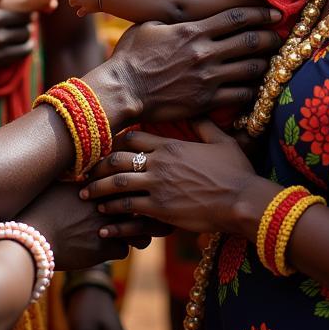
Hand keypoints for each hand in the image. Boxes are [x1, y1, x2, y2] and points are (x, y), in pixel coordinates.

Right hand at [0, 0, 33, 78]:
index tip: (26, 11)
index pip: (24, 16)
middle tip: (22, 23)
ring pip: (25, 48)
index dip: (28, 13)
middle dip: (26, 26)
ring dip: (25, 41)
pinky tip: (12, 46)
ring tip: (19, 36)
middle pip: (26, 32)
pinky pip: (15, 59)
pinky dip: (18, 52)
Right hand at [19, 182, 154, 270]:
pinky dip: (120, 250)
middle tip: (150, 210)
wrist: (30, 238)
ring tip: (141, 233)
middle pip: (140, 201)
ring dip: (141, 232)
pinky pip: (125, 250)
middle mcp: (106, 202)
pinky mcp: (104, 249)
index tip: (139, 187)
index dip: (136, 184)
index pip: (128, 179)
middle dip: (147, 206)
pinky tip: (114, 249)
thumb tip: (82, 172)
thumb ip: (77, 180)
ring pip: (141, 229)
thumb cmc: (38, 210)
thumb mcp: (57, 187)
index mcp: (97, 184)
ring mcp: (107, 225)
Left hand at [83, 124, 263, 236]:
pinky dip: (112, 213)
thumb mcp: (222, 141)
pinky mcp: (160, 209)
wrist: (243, 200)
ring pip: (118, 184)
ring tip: (86, 195)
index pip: (133, 138)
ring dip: (99, 190)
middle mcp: (159, 163)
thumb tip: (195, 111)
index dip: (116, 143)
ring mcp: (158, 186)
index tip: (105, 149)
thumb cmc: (237, 172)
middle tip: (85, 173)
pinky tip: (102, 218)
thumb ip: (204, 125)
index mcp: (171, 145)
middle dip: (98, 166)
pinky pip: (128, 209)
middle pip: (117, 159)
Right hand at [90, 5, 282, 126]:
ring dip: (266, 63)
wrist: (123, 89)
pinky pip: (241, 95)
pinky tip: (258, 88)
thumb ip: (171, 18)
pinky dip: (253, 90)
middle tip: (280, 37)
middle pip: (250, 41)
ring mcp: (208, 77)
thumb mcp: (149, 26)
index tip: (275, 13)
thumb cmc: (131, 56)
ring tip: (274, 62)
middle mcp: (206, 52)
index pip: (236, 18)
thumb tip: (179, 7)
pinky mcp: (206, 100)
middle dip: (270, 37)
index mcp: (193, 30)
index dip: (259, 14)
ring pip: (250, 68)